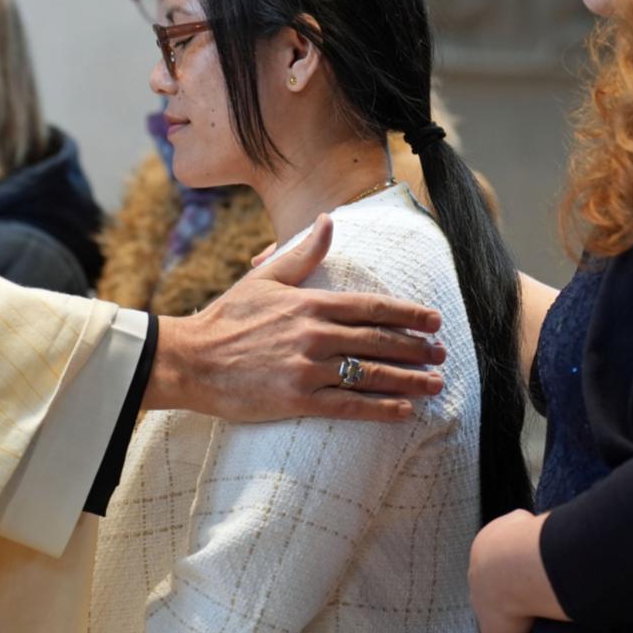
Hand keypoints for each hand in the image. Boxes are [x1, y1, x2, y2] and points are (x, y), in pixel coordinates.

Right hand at [146, 214, 446, 423]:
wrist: (189, 359)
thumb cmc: (225, 318)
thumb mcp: (264, 278)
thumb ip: (303, 253)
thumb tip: (328, 221)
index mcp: (309, 303)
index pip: (371, 307)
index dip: (408, 314)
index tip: (434, 321)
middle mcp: (313, 334)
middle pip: (378, 340)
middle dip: (416, 348)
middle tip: (443, 354)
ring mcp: (306, 368)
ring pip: (370, 373)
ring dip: (408, 379)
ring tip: (434, 384)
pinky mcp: (296, 399)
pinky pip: (348, 405)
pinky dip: (380, 409)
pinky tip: (404, 411)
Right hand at [469, 507, 563, 632]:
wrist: (514, 571)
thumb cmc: (505, 605)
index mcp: (475, 583)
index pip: (490, 590)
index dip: (507, 596)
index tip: (526, 604)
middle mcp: (480, 558)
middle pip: (501, 565)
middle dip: (517, 573)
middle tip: (541, 586)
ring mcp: (496, 536)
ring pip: (513, 543)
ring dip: (528, 552)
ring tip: (551, 566)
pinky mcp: (513, 519)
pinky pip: (525, 524)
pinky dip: (538, 533)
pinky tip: (554, 545)